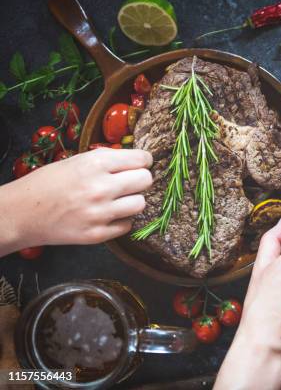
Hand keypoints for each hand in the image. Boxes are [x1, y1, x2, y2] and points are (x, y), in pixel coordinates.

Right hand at [0, 148, 152, 254]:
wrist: (21, 213)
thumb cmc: (49, 183)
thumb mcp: (77, 161)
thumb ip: (108, 160)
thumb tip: (138, 160)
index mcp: (95, 163)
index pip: (141, 159)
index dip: (144, 161)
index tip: (141, 164)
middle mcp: (100, 187)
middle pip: (146, 180)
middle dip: (140, 179)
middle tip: (129, 182)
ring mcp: (100, 213)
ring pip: (141, 204)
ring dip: (132, 201)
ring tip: (118, 200)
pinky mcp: (98, 234)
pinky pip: (128, 225)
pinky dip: (121, 220)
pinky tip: (107, 215)